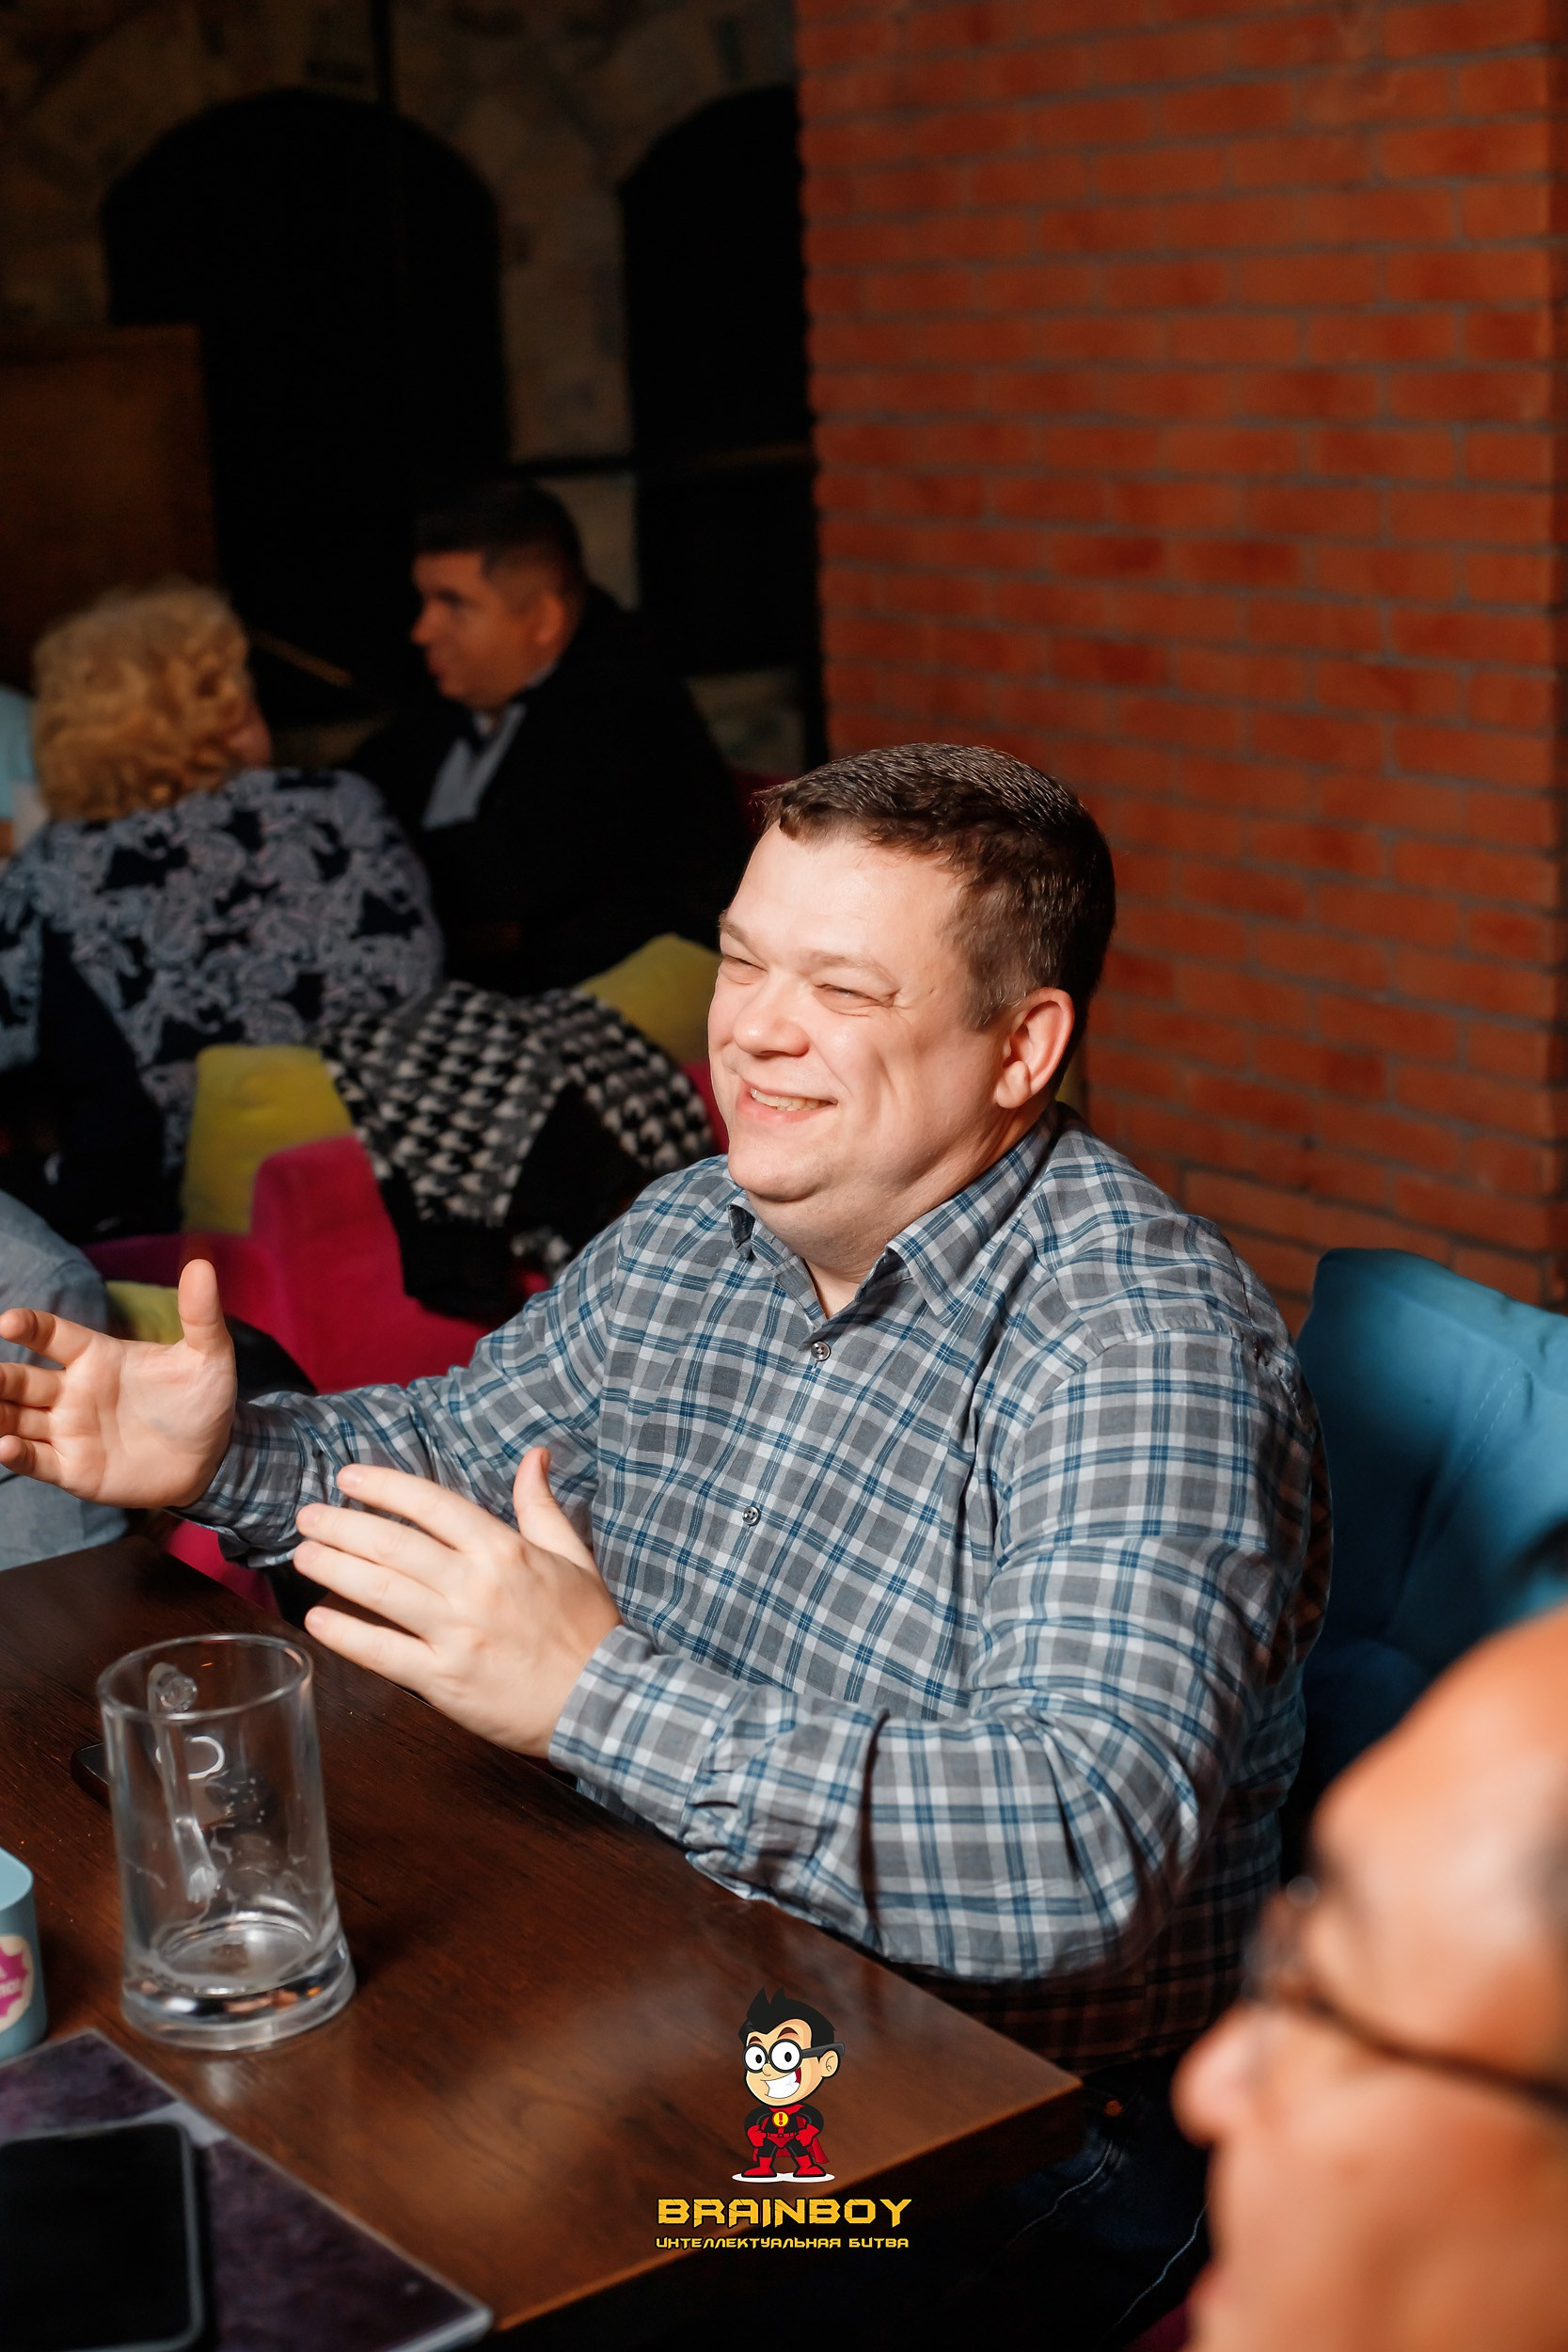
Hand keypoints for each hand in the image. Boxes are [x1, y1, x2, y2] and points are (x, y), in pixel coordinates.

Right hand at [0, 1259, 236, 1507]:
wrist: (215, 1459)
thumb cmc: (203, 1402)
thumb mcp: (209, 1356)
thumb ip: (200, 1314)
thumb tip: (201, 1265)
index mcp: (97, 1357)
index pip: (52, 1335)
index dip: (29, 1327)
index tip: (8, 1322)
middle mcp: (73, 1392)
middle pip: (20, 1379)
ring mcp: (69, 1431)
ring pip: (16, 1417)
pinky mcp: (74, 1469)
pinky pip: (35, 1459)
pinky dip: (15, 1454)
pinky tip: (4, 1447)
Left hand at [294, 1449, 621, 1755]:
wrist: (602, 1701)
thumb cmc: (588, 1630)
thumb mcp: (574, 1557)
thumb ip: (541, 1507)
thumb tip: (533, 1458)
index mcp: (504, 1551)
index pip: (432, 1505)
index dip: (385, 1486)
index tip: (349, 1478)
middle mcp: (475, 1586)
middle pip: (394, 1544)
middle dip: (342, 1526)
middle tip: (308, 1517)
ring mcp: (457, 1633)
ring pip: (380, 1591)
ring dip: (334, 1569)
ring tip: (302, 1556)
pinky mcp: (445, 1680)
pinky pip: (384, 1653)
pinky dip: (346, 1635)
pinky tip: (317, 1620)